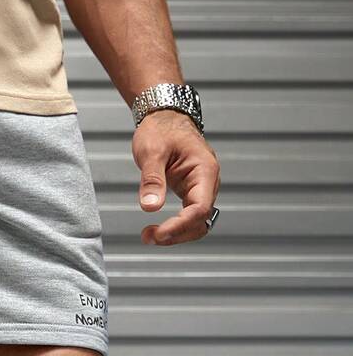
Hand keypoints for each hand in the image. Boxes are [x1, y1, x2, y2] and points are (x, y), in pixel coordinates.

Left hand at [132, 112, 219, 245]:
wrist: (164, 118)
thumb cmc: (161, 129)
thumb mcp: (152, 152)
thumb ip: (152, 180)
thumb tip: (150, 207)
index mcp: (204, 170)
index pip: (200, 208)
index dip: (180, 225)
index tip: (159, 233)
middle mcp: (207, 182)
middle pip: (200, 221)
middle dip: (176, 234)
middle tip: (149, 237)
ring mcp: (200, 188)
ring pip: (196, 223)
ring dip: (175, 234)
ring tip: (149, 235)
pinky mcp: (191, 193)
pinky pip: (188, 217)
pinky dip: (174, 227)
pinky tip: (156, 229)